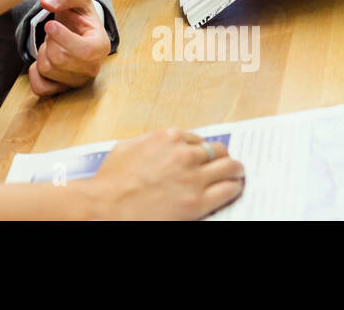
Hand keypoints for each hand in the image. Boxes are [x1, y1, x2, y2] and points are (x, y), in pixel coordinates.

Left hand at [28, 0, 110, 96]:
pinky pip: (39, 87)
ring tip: (54, 43)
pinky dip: (34, 72)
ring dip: (43, 52)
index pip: (84, 51)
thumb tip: (47, 3)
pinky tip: (45, 58)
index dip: (63, 38)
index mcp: (101, 46)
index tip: (50, 24)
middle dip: (50, 41)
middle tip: (54, 32)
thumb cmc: (79, 14)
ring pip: (46, 69)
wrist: (77, 30)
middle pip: (59, 58)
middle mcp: (92, 68)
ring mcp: (77, 82)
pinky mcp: (62, 90)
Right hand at [83, 128, 243, 219]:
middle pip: (219, 150)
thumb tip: (159, 145)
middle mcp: (185, 154)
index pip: (199, 139)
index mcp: (168, 137)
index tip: (204, 157)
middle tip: (225, 165)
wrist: (107, 205)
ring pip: (230, 167)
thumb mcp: (128, 147)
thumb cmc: (111, 180)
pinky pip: (229, 190)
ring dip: (235, 170)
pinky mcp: (198, 201)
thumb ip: (149, 142)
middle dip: (222, 158)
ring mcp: (193, 177)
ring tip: (236, 176)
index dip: (202, 150)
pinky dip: (233, 188)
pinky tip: (232, 190)